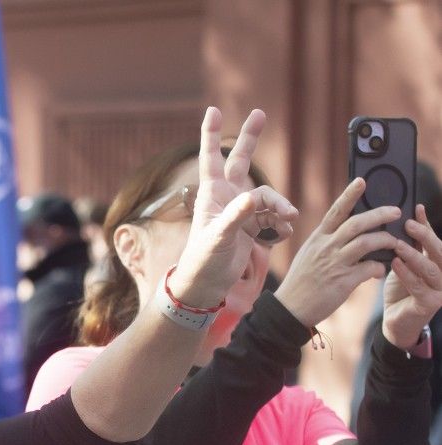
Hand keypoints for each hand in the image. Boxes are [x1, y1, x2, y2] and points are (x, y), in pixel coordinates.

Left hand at [170, 108, 297, 307]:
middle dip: (250, 139)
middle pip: (240, 161)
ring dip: (280, 205)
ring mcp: (240, 211)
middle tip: (260, 113)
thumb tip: (252, 199)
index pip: (211, 158)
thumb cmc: (202, 261)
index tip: (213, 111)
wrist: (206, 286)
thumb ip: (236, 217)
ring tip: (289, 218)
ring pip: (267, 195)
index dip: (211, 134)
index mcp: (211, 195)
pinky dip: (281, 223)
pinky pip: (273, 216)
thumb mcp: (218, 238)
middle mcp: (226, 198)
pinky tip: (283, 233)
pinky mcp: (251, 227)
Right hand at [274, 178, 395, 326]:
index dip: (349, 195)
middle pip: (357, 223)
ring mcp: (334, 264)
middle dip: (380, 214)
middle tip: (396, 211)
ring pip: (366, 242)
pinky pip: (369, 268)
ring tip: (394, 242)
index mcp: (318, 239)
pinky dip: (379, 268)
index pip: (335, 211)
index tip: (362, 181)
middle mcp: (326, 248)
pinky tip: (379, 270)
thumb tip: (349, 233)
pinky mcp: (343, 281)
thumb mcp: (308, 255)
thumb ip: (327, 242)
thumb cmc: (301, 282)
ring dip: (385, 240)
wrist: (289, 308)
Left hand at [381, 206, 441, 349]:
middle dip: (424, 236)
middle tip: (408, 224)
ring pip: (430, 268)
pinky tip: (395, 264)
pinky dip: (406, 274)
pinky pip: (418, 286)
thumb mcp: (407, 262)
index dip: (427, 224)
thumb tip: (413, 213)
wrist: (396, 321)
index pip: (436, 240)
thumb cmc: (402, 289)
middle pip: (439, 251)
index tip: (416, 208)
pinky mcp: (430, 304)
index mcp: (441, 263)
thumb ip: (413, 242)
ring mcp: (441, 290)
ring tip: (397, 244)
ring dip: (414, 255)